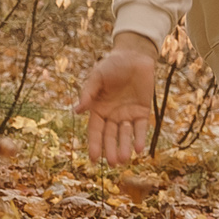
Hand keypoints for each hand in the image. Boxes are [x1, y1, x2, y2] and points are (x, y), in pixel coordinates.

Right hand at [75, 33, 159, 163]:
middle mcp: (112, 115)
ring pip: (125, 135)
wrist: (134, 56)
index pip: (95, 130)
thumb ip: (88, 94)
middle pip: (110, 136)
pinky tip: (138, 149)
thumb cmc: (112, 65)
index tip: (94, 159)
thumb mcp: (97, 77)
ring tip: (124, 159)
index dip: (94, 144)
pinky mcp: (142, 111)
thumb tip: (76, 110)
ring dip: (124, 147)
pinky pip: (141, 127)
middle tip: (112, 163)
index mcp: (98, 109)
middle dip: (111, 150)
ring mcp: (127, 115)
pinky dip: (140, 138)